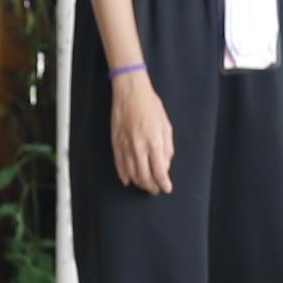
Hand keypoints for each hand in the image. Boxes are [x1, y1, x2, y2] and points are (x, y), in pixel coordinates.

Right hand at [109, 72, 174, 194]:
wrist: (130, 93)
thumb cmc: (150, 106)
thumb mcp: (166, 126)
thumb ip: (167, 148)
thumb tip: (165, 166)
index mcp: (154, 142)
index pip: (159, 171)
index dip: (163, 183)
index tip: (167, 188)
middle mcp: (139, 147)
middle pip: (145, 176)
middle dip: (152, 187)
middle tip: (156, 190)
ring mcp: (125, 146)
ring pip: (132, 173)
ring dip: (139, 183)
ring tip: (145, 185)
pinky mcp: (116, 143)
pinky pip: (119, 165)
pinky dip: (124, 175)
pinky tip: (128, 181)